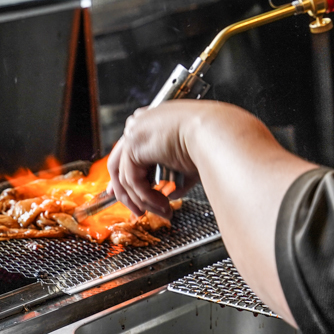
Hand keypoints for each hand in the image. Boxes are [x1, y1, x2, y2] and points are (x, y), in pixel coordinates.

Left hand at [106, 102, 200, 219]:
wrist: (215, 132)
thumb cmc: (210, 140)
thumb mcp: (187, 160)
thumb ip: (174, 176)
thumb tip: (170, 195)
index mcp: (151, 122)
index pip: (129, 151)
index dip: (127, 175)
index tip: (128, 193)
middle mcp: (139, 124)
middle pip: (119, 163)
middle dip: (122, 190)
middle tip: (135, 209)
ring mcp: (134, 133)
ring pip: (126, 177)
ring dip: (144, 200)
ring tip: (163, 211)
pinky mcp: (134, 146)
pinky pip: (132, 180)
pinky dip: (146, 196)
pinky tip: (163, 204)